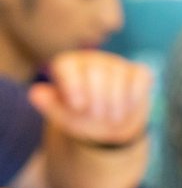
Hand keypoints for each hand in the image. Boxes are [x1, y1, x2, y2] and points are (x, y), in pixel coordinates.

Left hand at [29, 51, 153, 148]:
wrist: (110, 127)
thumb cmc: (81, 118)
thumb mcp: (63, 115)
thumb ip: (49, 103)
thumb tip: (35, 93)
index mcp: (69, 66)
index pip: (67, 65)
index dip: (73, 85)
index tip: (78, 106)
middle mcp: (92, 60)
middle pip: (96, 72)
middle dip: (98, 98)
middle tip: (96, 116)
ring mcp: (117, 64)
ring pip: (119, 76)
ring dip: (116, 102)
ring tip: (111, 118)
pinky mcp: (138, 72)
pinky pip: (140, 77)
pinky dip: (135, 95)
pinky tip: (129, 106)